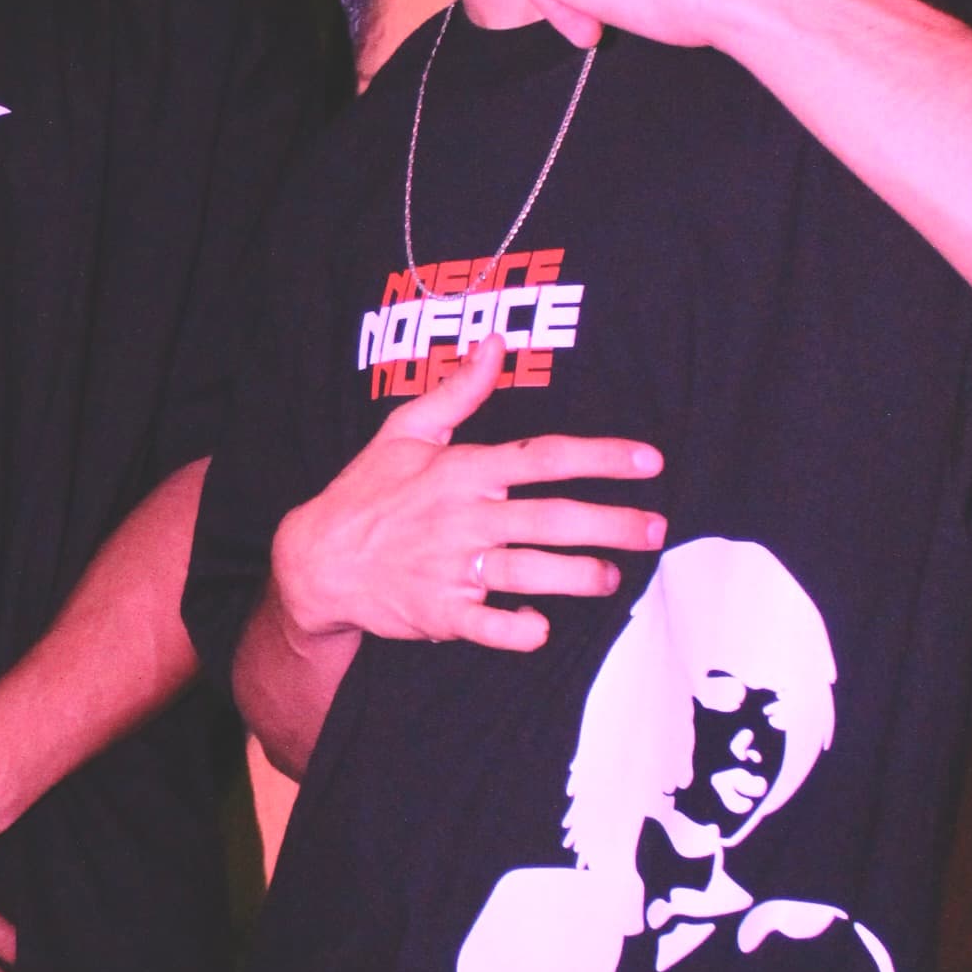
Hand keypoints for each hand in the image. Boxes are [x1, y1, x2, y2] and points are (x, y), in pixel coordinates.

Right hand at [275, 331, 665, 656]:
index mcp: (462, 470)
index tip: (649, 461)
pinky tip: (542, 626)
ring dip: (580, 575)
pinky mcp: (440, 612)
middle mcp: (463, 517)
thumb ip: (459, 391)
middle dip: (612, 524)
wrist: (316, 560)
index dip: (601, 457)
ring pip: (531, 571)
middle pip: (552, 518)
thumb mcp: (405, 431)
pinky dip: (519, 628)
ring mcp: (452, 568)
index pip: (545, 457)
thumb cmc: (368, 492)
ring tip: (611, 578)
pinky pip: (490, 626)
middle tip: (654, 530)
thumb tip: (495, 343)